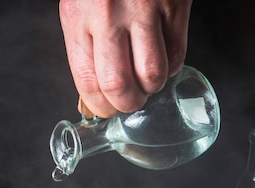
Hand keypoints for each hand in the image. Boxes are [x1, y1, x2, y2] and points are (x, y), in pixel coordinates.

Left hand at [59, 0, 192, 117]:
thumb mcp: (77, 8)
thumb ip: (83, 47)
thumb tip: (93, 94)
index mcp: (78, 19)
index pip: (88, 83)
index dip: (100, 107)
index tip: (106, 111)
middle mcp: (108, 17)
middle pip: (119, 86)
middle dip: (126, 105)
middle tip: (129, 102)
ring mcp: (143, 11)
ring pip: (152, 75)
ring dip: (151, 89)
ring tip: (147, 83)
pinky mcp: (174, 6)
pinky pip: (177, 53)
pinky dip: (172, 68)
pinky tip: (163, 62)